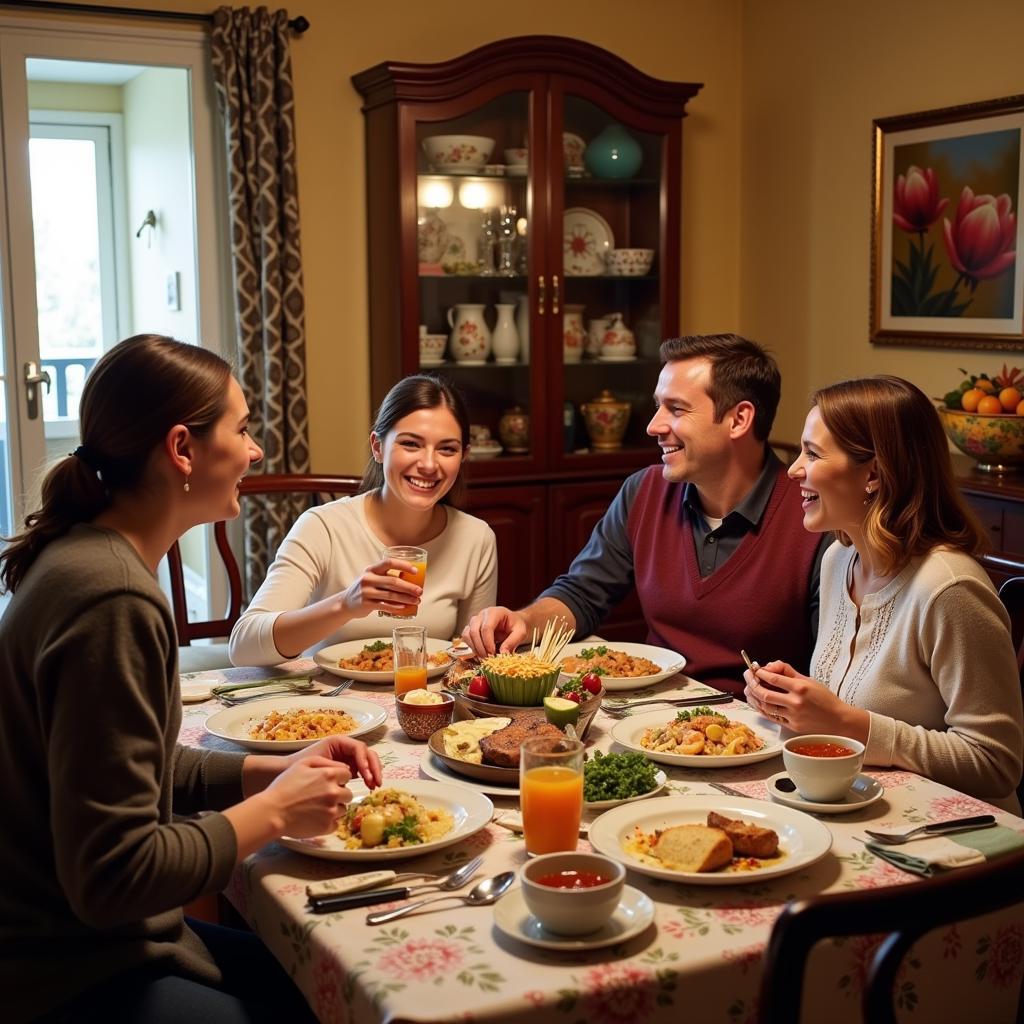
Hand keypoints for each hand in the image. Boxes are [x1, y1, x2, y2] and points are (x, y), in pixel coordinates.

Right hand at [261, 756, 356, 837]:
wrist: (272, 811)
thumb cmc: (284, 786)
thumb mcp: (302, 763)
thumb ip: (323, 762)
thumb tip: (340, 766)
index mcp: (329, 775)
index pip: (347, 775)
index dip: (338, 778)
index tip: (328, 782)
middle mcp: (334, 792)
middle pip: (348, 793)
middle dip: (338, 794)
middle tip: (322, 796)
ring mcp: (332, 811)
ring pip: (343, 808)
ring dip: (334, 808)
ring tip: (316, 808)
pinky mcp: (327, 826)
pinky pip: (336, 823)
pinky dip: (329, 822)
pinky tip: (316, 818)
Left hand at [291, 735, 382, 789]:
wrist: (287, 774)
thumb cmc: (299, 767)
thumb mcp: (316, 763)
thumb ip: (334, 766)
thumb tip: (350, 774)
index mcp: (339, 742)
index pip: (359, 748)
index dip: (365, 761)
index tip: (365, 775)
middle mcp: (346, 748)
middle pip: (368, 753)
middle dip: (374, 767)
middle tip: (376, 783)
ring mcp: (348, 758)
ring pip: (368, 762)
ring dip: (374, 772)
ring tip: (374, 786)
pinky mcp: (348, 769)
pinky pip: (363, 771)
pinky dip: (368, 777)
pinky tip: (368, 787)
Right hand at [336, 556, 421, 618]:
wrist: (346, 603)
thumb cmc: (364, 589)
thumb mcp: (371, 578)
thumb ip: (386, 576)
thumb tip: (411, 580)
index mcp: (371, 569)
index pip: (389, 563)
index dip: (403, 565)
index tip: (415, 571)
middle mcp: (368, 579)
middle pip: (393, 581)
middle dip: (409, 587)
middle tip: (419, 591)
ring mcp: (366, 592)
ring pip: (391, 595)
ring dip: (406, 599)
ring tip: (416, 601)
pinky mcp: (366, 604)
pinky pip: (385, 606)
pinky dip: (396, 607)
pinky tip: (404, 607)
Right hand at [462, 606, 526, 655]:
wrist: (513, 622)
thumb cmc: (516, 625)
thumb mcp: (521, 632)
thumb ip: (513, 642)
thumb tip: (503, 653)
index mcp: (495, 612)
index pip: (486, 627)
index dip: (488, 642)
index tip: (492, 654)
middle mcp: (482, 614)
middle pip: (474, 630)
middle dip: (480, 647)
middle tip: (487, 658)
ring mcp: (475, 620)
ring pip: (467, 634)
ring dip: (474, 647)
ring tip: (483, 657)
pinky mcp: (471, 628)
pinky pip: (466, 637)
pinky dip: (471, 646)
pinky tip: (480, 653)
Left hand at [743, 661, 866, 738]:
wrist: (839, 721)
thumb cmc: (825, 699)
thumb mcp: (810, 681)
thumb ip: (789, 673)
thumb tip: (770, 666)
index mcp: (800, 688)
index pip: (773, 679)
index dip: (760, 673)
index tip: (754, 669)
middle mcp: (795, 702)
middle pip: (764, 694)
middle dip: (752, 683)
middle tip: (747, 676)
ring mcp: (793, 716)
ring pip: (765, 707)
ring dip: (753, 697)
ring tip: (748, 689)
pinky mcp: (792, 726)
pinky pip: (771, 717)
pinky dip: (761, 708)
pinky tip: (756, 702)